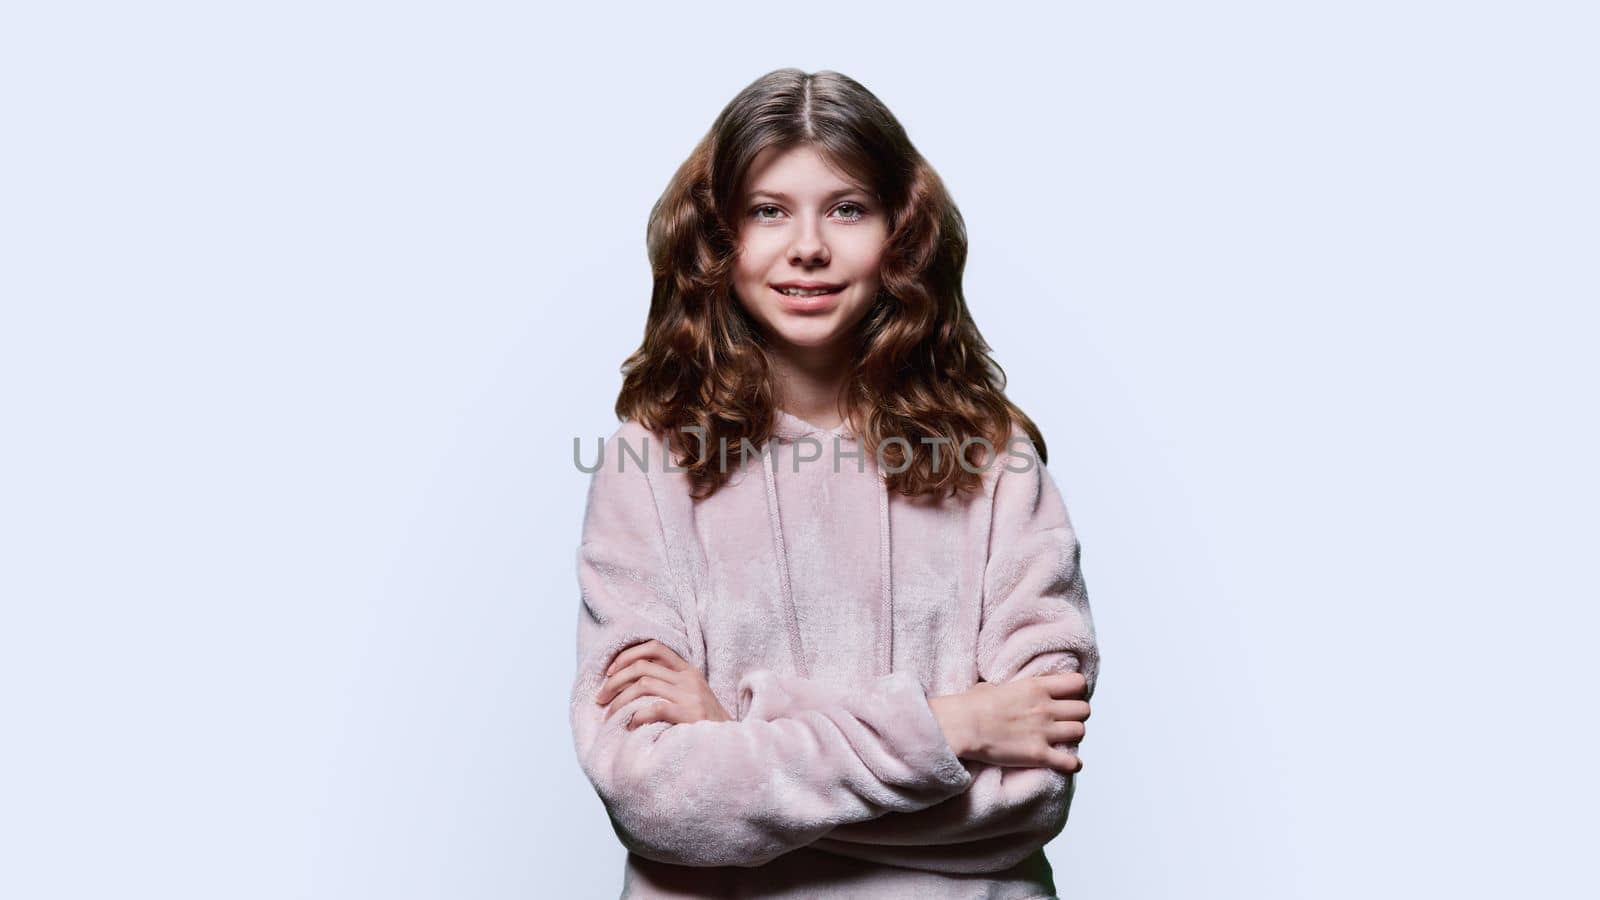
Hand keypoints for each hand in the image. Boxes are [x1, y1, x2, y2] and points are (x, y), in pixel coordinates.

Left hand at [596, 639, 732, 729]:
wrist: (730, 746)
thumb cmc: (705, 725)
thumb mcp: (692, 697)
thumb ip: (669, 686)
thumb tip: (630, 685)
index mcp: (688, 671)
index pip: (654, 647)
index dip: (627, 656)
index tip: (609, 672)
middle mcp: (689, 679)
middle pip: (642, 667)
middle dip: (615, 681)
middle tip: (600, 698)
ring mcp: (690, 696)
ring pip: (643, 685)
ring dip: (620, 701)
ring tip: (610, 716)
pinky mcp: (690, 715)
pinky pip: (655, 708)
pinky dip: (637, 716)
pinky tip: (630, 726)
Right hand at [928, 672, 1089, 773]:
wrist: (961, 727)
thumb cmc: (971, 706)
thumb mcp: (994, 686)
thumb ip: (1011, 689)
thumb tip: (1005, 690)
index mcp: (1036, 687)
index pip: (1078, 683)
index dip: (1076, 691)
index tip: (1068, 696)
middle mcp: (1045, 708)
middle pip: (1084, 709)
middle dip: (1077, 714)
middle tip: (1066, 719)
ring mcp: (1044, 732)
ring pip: (1080, 732)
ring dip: (1074, 736)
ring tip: (1063, 739)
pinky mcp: (1039, 755)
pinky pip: (1071, 761)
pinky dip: (1072, 764)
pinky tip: (1067, 762)